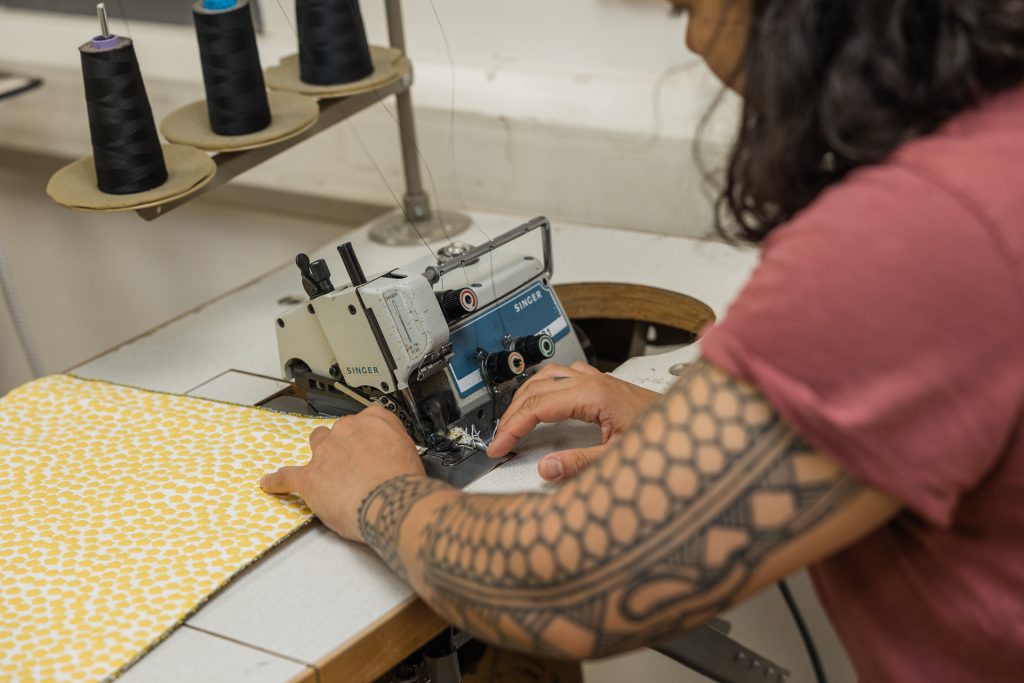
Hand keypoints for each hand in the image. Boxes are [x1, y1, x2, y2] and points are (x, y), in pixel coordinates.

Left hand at [260, 405, 424, 542]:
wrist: (393, 502)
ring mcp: (326, 452)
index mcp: (375, 420)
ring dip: (321, 457)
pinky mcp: (309, 477)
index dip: (367, 437)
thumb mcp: (411, 454)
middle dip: (344, 446)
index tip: (371, 447)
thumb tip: (394, 460)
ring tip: (327, 472)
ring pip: (316, 445)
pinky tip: (270, 484)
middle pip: (339, 431)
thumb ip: (396, 449)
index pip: (366, 419)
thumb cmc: (404, 483)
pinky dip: (277, 482)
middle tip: (356, 466)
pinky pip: (287, 477)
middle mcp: (347, 430)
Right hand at [488, 361, 659, 481]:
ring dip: (524, 396)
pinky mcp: (602, 383)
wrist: (692, 425)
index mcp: (593, 394)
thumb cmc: (666, 437)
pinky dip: (543, 388)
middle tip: (500, 439)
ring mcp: (597, 379)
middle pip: (536, 389)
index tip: (499, 446)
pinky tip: (542, 399)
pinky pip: (563, 375)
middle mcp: (593, 381)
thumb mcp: (620, 457)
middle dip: (512, 414)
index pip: (537, 407)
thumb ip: (580, 464)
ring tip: (512, 420)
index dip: (512, 427)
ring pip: (547, 376)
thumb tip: (546, 468)